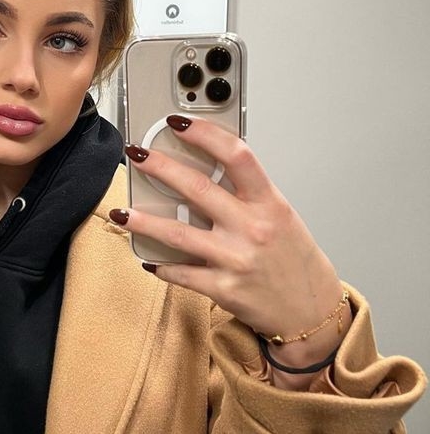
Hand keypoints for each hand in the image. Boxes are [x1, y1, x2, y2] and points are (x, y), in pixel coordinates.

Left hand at [110, 116, 348, 374]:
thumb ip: (247, 195)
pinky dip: (161, 265)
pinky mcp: (223, 288)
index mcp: (270, 204)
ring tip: (122, 212)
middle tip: (136, 154)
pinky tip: (148, 258)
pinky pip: (181, 273)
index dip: (205, 134)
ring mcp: (236, 259)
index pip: (236, 156)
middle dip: (160, 168)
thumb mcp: (280, 217)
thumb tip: (205, 170)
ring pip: (179, 234)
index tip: (179, 122)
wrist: (311, 312)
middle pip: (198, 189)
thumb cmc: (294, 261)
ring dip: (144, 221)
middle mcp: (252, 228)